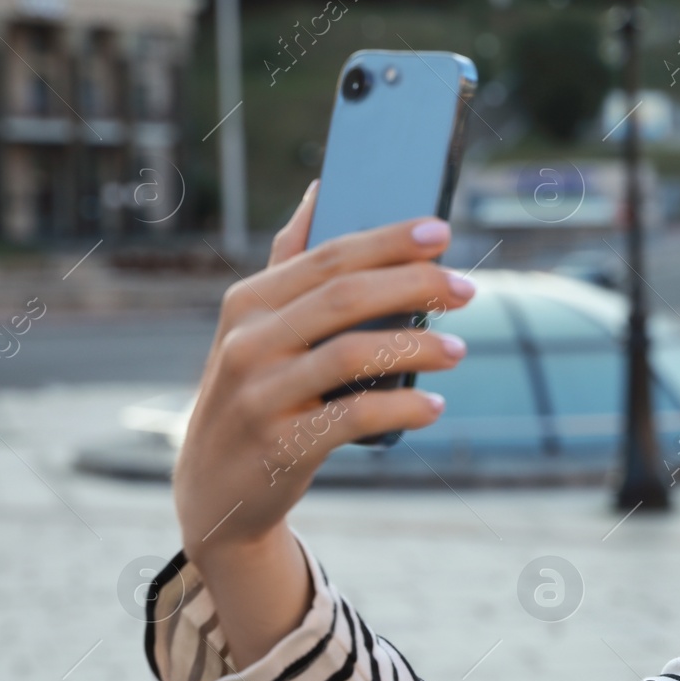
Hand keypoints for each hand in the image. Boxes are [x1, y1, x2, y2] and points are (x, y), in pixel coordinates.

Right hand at [172, 180, 473, 563]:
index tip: (441, 231)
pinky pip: (354, 417)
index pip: (328, 258)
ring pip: (352, 355)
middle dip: (413, 285)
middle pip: (344, 298)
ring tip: (459, 350)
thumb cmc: (254, 393)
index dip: (389, 241)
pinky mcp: (281, 446)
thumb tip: (321, 190)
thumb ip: (289, 262)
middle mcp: (248, 342)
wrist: (215, 490)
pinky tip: (433, 405)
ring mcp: (261, 395)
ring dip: (416, 348)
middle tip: (465, 289)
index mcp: (248, 302)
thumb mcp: (255, 327)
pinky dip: (401, 408)